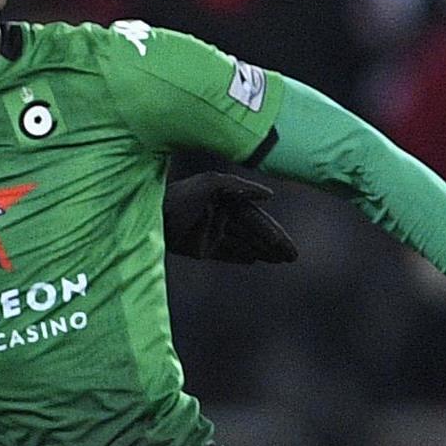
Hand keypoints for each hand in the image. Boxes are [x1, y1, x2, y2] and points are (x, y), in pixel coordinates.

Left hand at [162, 172, 297, 264]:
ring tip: (280, 261)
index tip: (288, 248)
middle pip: (254, 233)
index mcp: (228, 200)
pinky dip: (240, 256)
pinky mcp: (201, 249)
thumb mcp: (211, 184)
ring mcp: (213, 233)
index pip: (257, 219)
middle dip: (274, 245)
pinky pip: (226, 254)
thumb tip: (269, 195)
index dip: (274, 233)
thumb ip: (241, 186)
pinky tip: (255, 261)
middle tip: (292, 258)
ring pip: (243, 244)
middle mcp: (223, 216)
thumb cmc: (181, 196)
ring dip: (262, 252)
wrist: (153, 215)